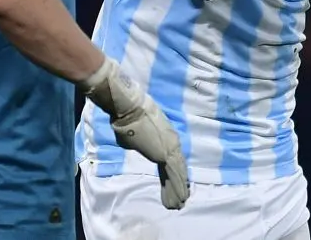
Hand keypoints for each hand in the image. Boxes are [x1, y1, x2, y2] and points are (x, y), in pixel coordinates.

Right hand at [83, 59, 189, 209]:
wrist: (130, 108)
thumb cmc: (130, 115)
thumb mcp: (133, 132)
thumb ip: (136, 140)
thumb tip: (132, 143)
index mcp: (165, 139)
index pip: (169, 160)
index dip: (170, 173)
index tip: (172, 184)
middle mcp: (171, 144)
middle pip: (175, 168)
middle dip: (177, 185)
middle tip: (180, 199)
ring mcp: (170, 148)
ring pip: (177, 173)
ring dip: (177, 189)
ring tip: (179, 203)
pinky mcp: (167, 153)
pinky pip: (174, 173)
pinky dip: (176, 186)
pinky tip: (180, 196)